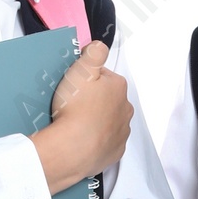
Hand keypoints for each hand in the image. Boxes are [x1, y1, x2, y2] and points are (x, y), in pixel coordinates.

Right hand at [30, 39, 131, 192]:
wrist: (71, 149)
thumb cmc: (75, 108)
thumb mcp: (81, 70)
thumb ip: (94, 53)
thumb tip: (100, 46)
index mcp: (118, 87)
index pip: (104, 76)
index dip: (87, 80)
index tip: (74, 87)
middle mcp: (125, 109)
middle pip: (108, 99)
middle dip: (94, 101)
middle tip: (73, 106)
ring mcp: (122, 132)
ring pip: (109, 121)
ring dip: (96, 121)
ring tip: (76, 125)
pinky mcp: (115, 152)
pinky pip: (106, 142)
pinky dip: (97, 140)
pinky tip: (82, 140)